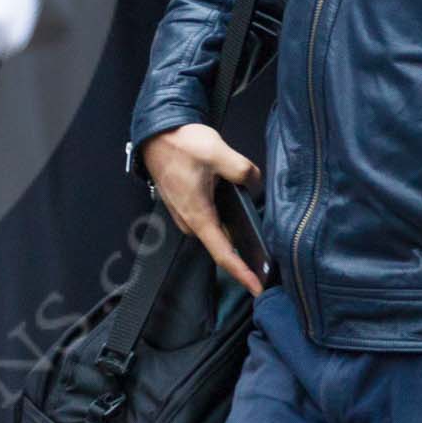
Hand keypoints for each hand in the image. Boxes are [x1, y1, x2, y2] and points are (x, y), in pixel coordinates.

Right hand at [140, 123, 264, 295]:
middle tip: (266, 255)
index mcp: (197, 214)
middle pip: (220, 243)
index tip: (257, 289)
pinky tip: (231, 202)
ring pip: (213, 228)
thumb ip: (244, 172)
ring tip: (251, 227)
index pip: (222, 253)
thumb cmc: (181, 144)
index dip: (242, 273)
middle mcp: (188, 219)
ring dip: (230, 228)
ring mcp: (183, 212)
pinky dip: (221, 216)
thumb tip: (255, 183)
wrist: (155, 133)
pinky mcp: (182, 203)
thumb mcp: (219, 153)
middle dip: (242, 249)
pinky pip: (206, 218)